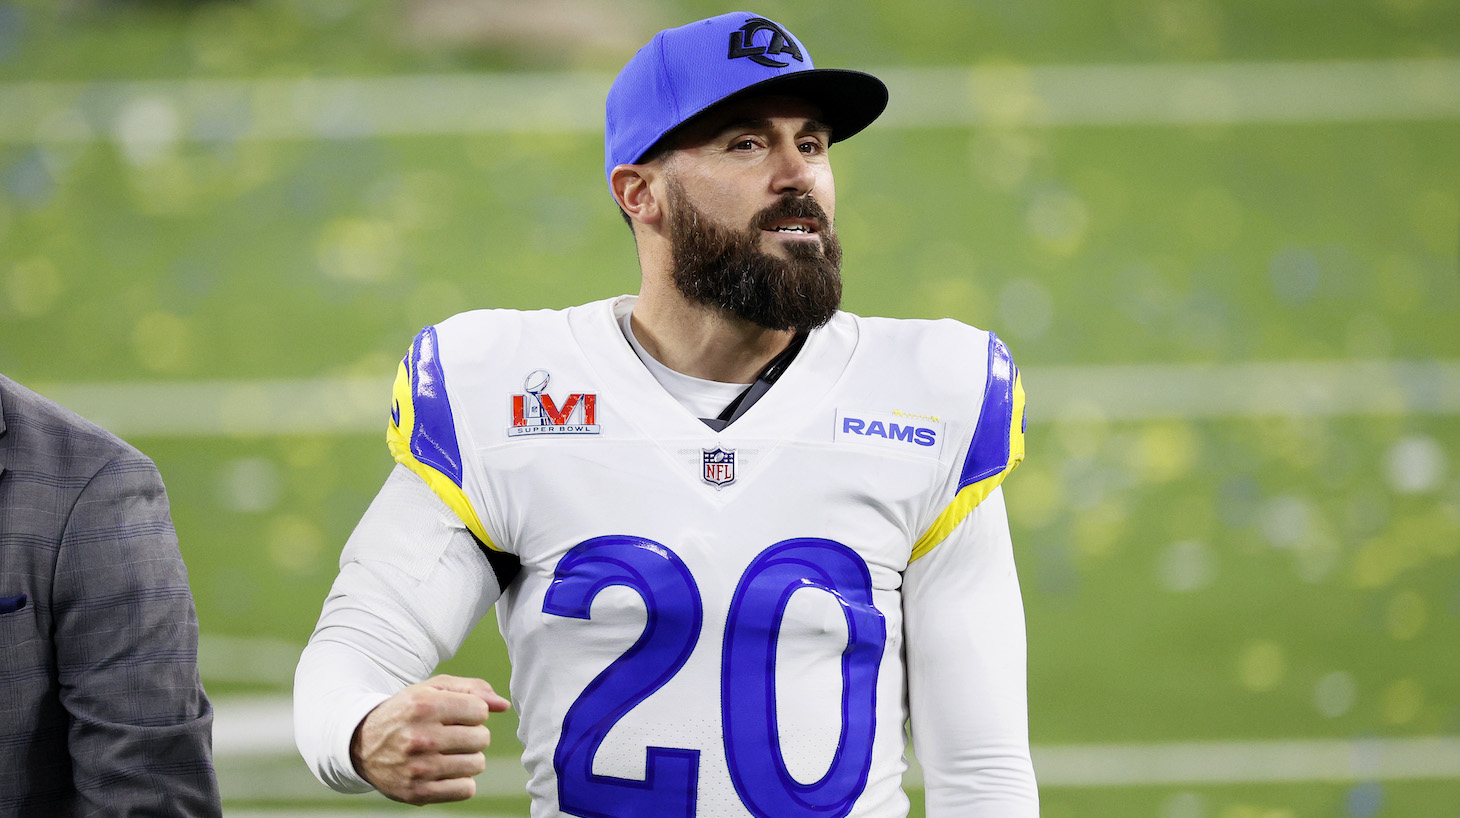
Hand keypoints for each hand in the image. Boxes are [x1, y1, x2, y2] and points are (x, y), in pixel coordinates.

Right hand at [350, 674, 511, 803]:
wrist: (363, 744)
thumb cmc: (407, 712)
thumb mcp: (432, 689)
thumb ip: (472, 689)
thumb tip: (503, 705)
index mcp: (424, 706)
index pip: (480, 711)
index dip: (472, 712)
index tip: (455, 715)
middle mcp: (421, 737)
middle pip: (482, 738)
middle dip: (471, 735)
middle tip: (450, 735)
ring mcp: (419, 768)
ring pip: (477, 764)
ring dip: (467, 758)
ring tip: (447, 752)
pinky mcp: (418, 793)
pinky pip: (466, 789)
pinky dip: (460, 781)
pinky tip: (444, 771)